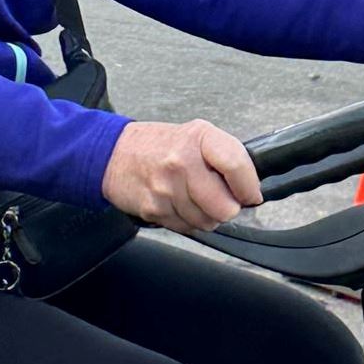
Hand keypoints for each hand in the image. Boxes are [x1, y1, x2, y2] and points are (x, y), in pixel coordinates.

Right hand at [102, 119, 262, 232]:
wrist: (112, 154)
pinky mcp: (154, 208)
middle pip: (225, 206)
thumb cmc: (158, 146)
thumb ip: (224, 157)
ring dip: (205, 216)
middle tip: (216, 197)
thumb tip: (251, 189)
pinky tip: (177, 203)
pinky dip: (186, 221)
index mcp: (198, 138)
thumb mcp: (195, 135)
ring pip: (207, 222)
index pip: (237, 166)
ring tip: (192, 197)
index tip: (249, 194)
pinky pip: (186, 228)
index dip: (248, 187)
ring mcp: (166, 187)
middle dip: (226, 207)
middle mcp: (182, 161)